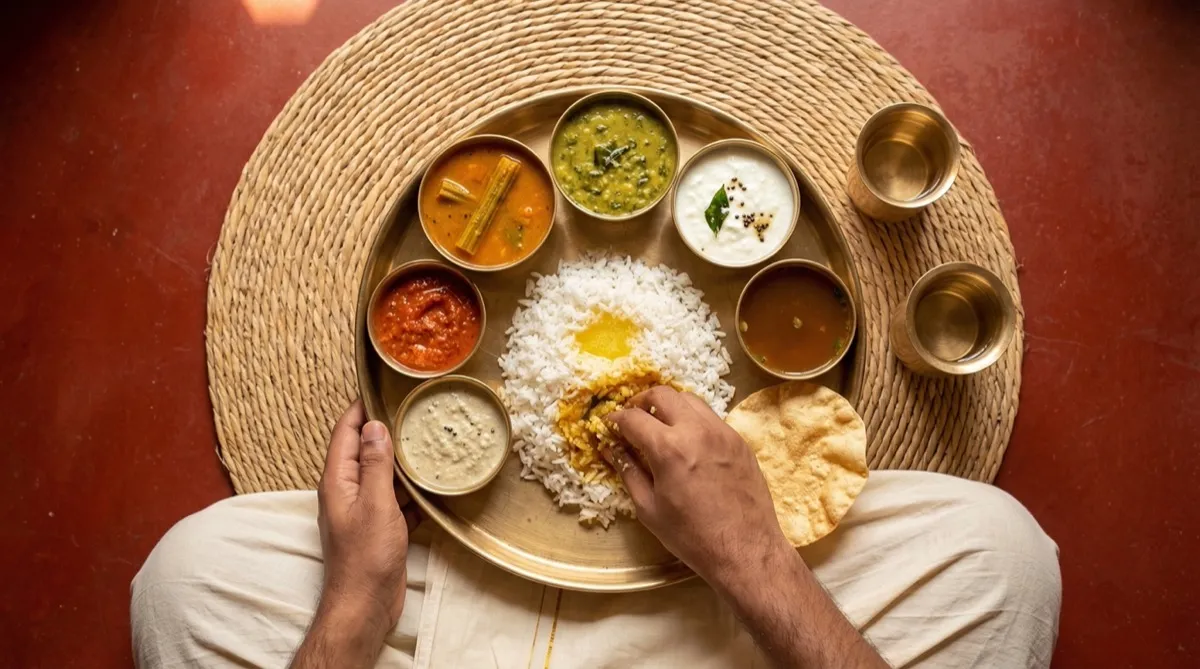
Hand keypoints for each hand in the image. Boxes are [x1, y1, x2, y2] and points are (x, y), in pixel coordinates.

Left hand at [317, 400, 408, 627]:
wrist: (364, 606)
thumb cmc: (365, 558)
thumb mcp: (375, 505)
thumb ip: (375, 465)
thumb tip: (375, 427)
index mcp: (337, 481)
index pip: (345, 433)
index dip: (360, 409)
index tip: (381, 388)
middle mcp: (347, 491)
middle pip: (365, 450)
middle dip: (387, 430)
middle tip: (414, 410)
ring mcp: (364, 510)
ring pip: (384, 475)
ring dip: (404, 461)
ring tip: (430, 440)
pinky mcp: (380, 527)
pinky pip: (397, 499)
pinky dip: (412, 490)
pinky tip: (433, 484)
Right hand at [606, 386, 789, 587]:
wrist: (745, 549)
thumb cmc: (691, 536)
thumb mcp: (649, 508)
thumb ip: (628, 472)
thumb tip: (611, 449)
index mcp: (669, 449)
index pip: (633, 418)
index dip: (616, 419)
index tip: (610, 425)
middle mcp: (696, 431)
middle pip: (662, 394)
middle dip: (641, 401)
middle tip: (633, 418)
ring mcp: (722, 432)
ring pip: (689, 399)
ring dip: (669, 406)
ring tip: (660, 425)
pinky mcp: (738, 440)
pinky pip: (710, 417)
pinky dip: (692, 419)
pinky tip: (687, 441)